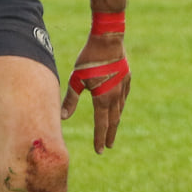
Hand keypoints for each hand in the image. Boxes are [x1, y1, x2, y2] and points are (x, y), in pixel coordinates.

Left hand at [60, 33, 130, 153]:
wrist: (108, 41)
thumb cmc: (88, 59)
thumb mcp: (76, 80)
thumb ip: (71, 99)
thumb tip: (63, 118)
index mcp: (103, 98)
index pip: (101, 124)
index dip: (99, 138)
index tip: (100, 150)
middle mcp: (116, 95)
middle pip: (113, 120)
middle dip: (109, 134)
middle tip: (108, 146)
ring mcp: (124, 86)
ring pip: (120, 108)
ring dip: (115, 121)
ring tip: (112, 129)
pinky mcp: (127, 78)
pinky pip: (124, 96)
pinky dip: (120, 105)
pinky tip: (118, 107)